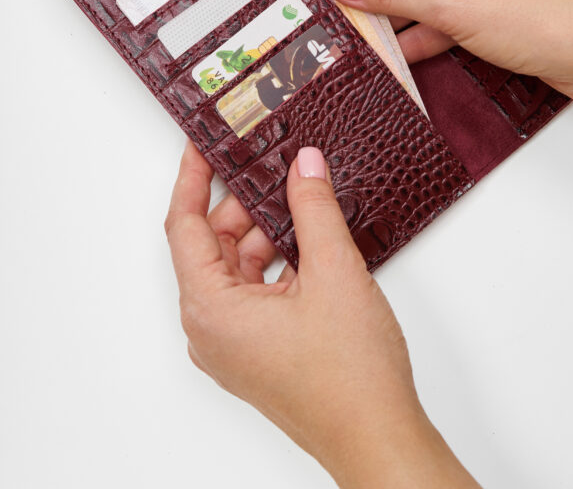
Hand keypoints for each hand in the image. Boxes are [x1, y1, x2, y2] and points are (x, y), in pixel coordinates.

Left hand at [165, 141, 478, 487]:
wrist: (378, 438)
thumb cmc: (350, 376)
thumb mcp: (333, 271)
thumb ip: (313, 208)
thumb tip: (304, 165)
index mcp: (211, 310)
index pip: (185, 226)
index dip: (192, 178)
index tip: (202, 144)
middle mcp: (212, 330)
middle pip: (213, 245)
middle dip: (243, 203)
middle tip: (273, 165)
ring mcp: (235, 345)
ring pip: (238, 268)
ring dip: (267, 233)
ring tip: (300, 200)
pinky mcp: (259, 352)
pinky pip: (257, 292)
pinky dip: (278, 262)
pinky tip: (311, 242)